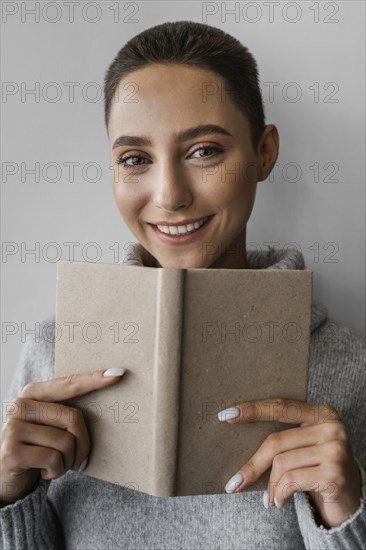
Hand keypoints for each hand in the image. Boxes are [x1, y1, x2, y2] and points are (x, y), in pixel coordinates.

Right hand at [0, 367, 125, 505]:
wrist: (5, 478)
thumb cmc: (37, 447)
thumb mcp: (49, 425)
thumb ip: (66, 412)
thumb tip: (105, 395)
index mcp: (33, 392)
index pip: (69, 384)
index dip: (94, 380)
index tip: (118, 373)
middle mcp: (20, 405)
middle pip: (73, 417)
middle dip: (82, 444)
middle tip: (78, 459)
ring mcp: (13, 428)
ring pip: (65, 442)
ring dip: (68, 462)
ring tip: (56, 465)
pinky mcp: (11, 451)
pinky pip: (53, 459)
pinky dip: (56, 472)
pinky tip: (43, 472)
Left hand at [218, 398, 361, 527]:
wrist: (351, 498)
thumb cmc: (318, 467)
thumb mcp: (305, 445)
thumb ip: (285, 436)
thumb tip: (239, 432)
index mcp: (321, 413)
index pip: (280, 407)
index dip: (252, 410)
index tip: (227, 414)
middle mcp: (331, 427)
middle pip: (276, 441)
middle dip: (253, 465)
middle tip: (234, 483)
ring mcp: (335, 450)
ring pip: (282, 463)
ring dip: (270, 486)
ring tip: (270, 498)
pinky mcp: (334, 474)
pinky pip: (292, 481)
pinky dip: (280, 494)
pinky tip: (280, 502)